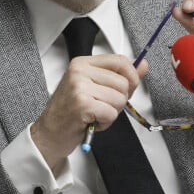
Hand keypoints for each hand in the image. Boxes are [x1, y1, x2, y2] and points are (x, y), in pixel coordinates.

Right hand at [31, 54, 147, 170]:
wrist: (50, 133)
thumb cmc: (71, 111)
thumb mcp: (95, 87)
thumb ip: (120, 75)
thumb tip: (143, 65)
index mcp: (83, 63)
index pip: (120, 60)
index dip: (131, 76)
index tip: (127, 88)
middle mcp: (80, 71)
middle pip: (123, 82)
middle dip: (119, 100)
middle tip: (102, 106)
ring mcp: (79, 86)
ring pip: (119, 98)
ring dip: (111, 112)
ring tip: (95, 114)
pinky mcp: (82, 104)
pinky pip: (111, 113)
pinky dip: (105, 122)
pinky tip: (92, 121)